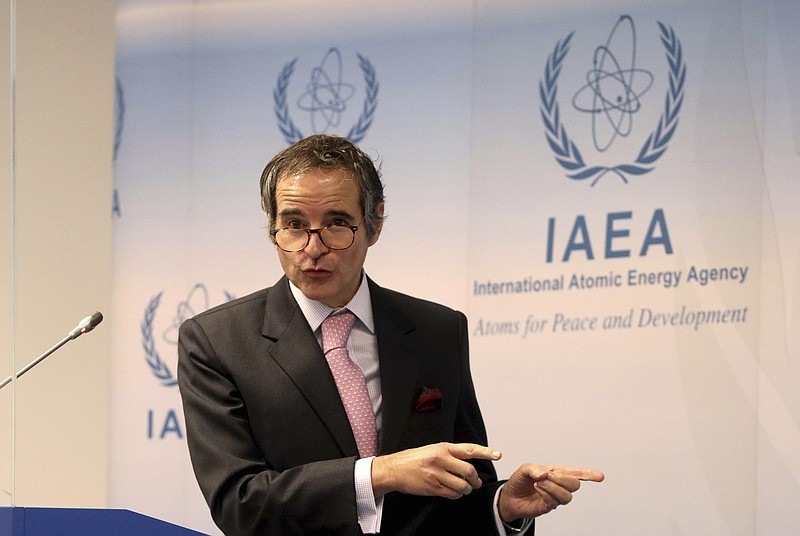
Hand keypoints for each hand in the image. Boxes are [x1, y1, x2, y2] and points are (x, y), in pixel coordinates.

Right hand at [371, 442, 501, 498]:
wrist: (394, 469)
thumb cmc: (413, 459)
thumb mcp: (432, 450)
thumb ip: (449, 455)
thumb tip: (467, 464)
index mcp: (443, 448)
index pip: (469, 449)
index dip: (485, 452)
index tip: (497, 454)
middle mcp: (441, 459)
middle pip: (469, 471)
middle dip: (474, 479)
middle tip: (475, 482)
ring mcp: (437, 474)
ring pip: (462, 485)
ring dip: (466, 489)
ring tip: (463, 488)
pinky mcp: (433, 487)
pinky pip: (452, 494)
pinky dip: (456, 495)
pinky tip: (453, 492)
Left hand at [498, 464, 603, 522]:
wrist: (509, 497)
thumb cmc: (519, 481)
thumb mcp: (524, 469)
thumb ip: (534, 469)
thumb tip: (543, 473)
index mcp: (556, 472)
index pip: (576, 473)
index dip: (588, 474)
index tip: (600, 476)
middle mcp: (558, 485)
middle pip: (575, 484)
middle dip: (563, 479)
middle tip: (547, 475)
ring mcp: (555, 497)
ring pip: (567, 495)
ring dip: (553, 487)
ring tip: (539, 483)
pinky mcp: (549, 506)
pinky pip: (554, 501)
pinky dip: (546, 493)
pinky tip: (538, 488)